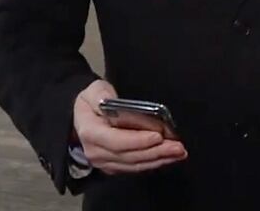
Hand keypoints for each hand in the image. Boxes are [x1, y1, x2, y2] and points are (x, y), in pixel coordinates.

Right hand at [72, 80, 187, 174]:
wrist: (81, 117)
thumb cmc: (90, 102)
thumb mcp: (92, 91)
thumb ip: (101, 94)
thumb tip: (111, 101)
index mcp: (90, 132)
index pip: (116, 141)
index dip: (138, 141)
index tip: (158, 136)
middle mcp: (96, 152)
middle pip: (129, 156)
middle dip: (156, 152)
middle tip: (178, 147)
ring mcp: (104, 162)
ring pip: (134, 164)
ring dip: (158, 160)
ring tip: (178, 153)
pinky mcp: (113, 166)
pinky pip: (135, 168)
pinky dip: (153, 163)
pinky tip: (168, 157)